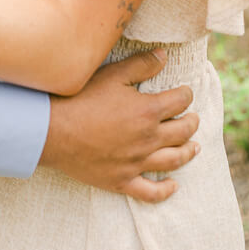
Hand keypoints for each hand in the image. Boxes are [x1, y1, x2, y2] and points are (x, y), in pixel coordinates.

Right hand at [39, 50, 199, 202]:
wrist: (53, 131)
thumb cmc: (81, 98)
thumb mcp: (112, 75)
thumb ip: (141, 65)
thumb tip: (164, 56)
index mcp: (148, 111)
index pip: (180, 101)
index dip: (186, 94)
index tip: (185, 92)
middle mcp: (148, 139)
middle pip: (182, 131)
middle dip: (191, 122)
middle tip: (193, 118)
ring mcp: (137, 163)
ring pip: (173, 160)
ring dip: (188, 152)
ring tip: (195, 147)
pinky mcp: (122, 181)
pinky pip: (151, 192)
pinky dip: (166, 190)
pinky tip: (173, 185)